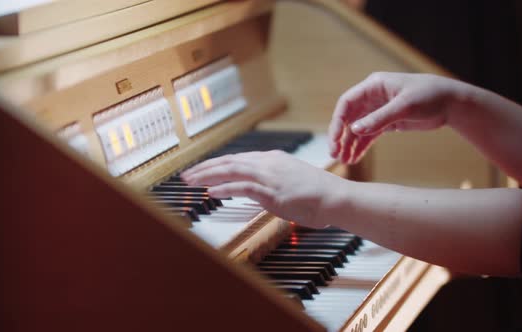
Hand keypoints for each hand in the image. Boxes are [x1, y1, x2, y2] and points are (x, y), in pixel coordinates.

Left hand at [181, 150, 348, 227]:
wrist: (336, 197)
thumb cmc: (319, 193)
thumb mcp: (293, 180)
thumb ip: (274, 181)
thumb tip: (260, 190)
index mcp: (273, 159)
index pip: (238, 159)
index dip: (216, 164)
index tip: (201, 170)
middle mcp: (268, 163)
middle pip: (229, 162)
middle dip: (204, 168)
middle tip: (185, 175)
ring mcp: (270, 176)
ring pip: (231, 171)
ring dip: (207, 175)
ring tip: (190, 181)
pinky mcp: (272, 192)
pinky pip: (243, 188)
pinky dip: (224, 188)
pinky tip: (211, 192)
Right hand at [329, 72, 459, 163]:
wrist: (451, 103)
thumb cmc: (429, 96)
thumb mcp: (404, 107)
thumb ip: (379, 119)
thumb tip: (354, 130)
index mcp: (374, 86)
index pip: (347, 103)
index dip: (338, 121)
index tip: (334, 138)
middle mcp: (373, 98)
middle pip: (349, 118)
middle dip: (340, 136)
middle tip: (335, 154)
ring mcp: (379, 111)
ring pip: (357, 129)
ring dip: (350, 144)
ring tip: (345, 161)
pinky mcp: (387, 123)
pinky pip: (369, 135)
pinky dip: (361, 147)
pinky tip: (355, 158)